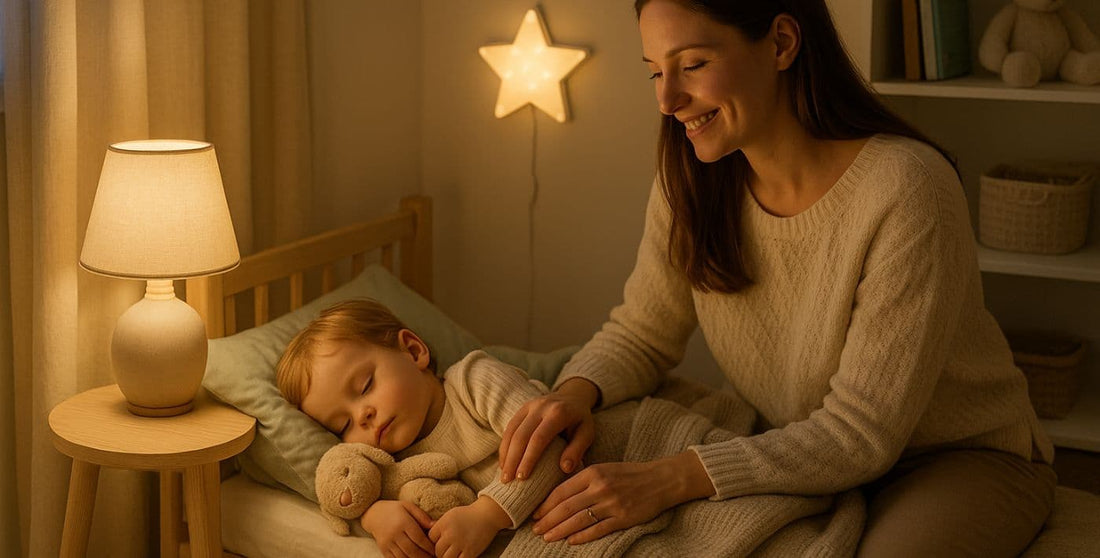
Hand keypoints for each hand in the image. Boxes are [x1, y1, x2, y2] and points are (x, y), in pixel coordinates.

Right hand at [360, 499, 435, 557]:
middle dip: (424, 556)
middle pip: (412, 550)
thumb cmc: (395, 509)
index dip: (429, 546)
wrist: (373, 514)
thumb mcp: (408, 506)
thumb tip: (435, 525)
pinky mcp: (383, 549)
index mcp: (403, 522)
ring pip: (404, 557)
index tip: (436, 550)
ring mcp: (387, 542)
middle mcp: (394, 533)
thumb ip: (422, 516)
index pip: (419, 538)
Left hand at [429, 496, 510, 557]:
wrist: (488, 515)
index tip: (441, 540)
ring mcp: (460, 544)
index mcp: (444, 524)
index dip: (434, 541)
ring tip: (452, 553)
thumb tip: (429, 535)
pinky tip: (460, 555)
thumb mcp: (450, 515)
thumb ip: (439, 525)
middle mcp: (450, 534)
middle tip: (446, 550)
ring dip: (447, 557)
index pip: (430, 538)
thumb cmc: (468, 514)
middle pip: (437, 550)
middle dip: (440, 551)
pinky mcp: (470, 552)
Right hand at [499, 378, 598, 480]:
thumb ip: (577, 450)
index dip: (528, 458)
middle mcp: (541, 406)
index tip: (522, 478)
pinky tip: (504, 462)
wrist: (574, 396)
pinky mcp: (522, 408)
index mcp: (558, 413)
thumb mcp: (587, 434)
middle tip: (507, 481)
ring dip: (505, 454)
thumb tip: (565, 468)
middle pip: (521, 435)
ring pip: (511, 431)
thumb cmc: (580, 421)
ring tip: (504, 476)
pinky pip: (509, 427)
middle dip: (512, 459)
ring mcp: (529, 406)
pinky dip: (505, 446)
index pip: (539, 438)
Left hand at [531, 451, 714, 544]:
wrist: (661, 479)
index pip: (562, 491)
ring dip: (560, 531)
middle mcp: (600, 488)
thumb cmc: (629, 474)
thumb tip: (557, 495)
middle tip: (535, 530)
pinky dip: (582, 536)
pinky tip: (571, 541)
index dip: (545, 505)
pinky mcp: (623, 518)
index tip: (534, 514)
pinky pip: (598, 529)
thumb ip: (583, 479)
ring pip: (579, 520)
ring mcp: (612, 504)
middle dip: (548, 520)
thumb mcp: (604, 468)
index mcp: (593, 473)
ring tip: (547, 537)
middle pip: (566, 507)